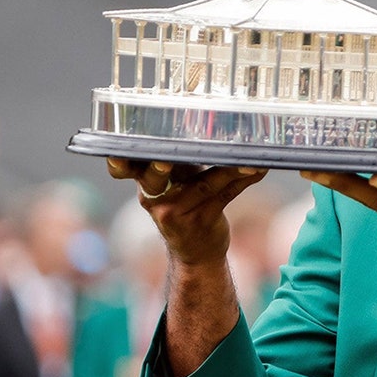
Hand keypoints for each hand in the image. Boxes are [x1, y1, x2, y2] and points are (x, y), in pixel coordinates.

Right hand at [106, 158, 266, 266]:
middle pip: (156, 177)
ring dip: (230, 168)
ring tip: (248, 157)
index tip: (117, 151)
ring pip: (204, 183)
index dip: (119, 162)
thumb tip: (214, 125)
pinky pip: (224, 194)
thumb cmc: (187, 207)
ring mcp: (177, 211)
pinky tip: (259, 168)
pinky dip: (244, 179)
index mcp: (146, 182)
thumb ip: (182, 161)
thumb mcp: (177, 183)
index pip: (128, 167)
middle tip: (165, 160)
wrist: (196, 252)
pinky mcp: (200, 220)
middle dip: (159, 167)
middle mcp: (156, 196)